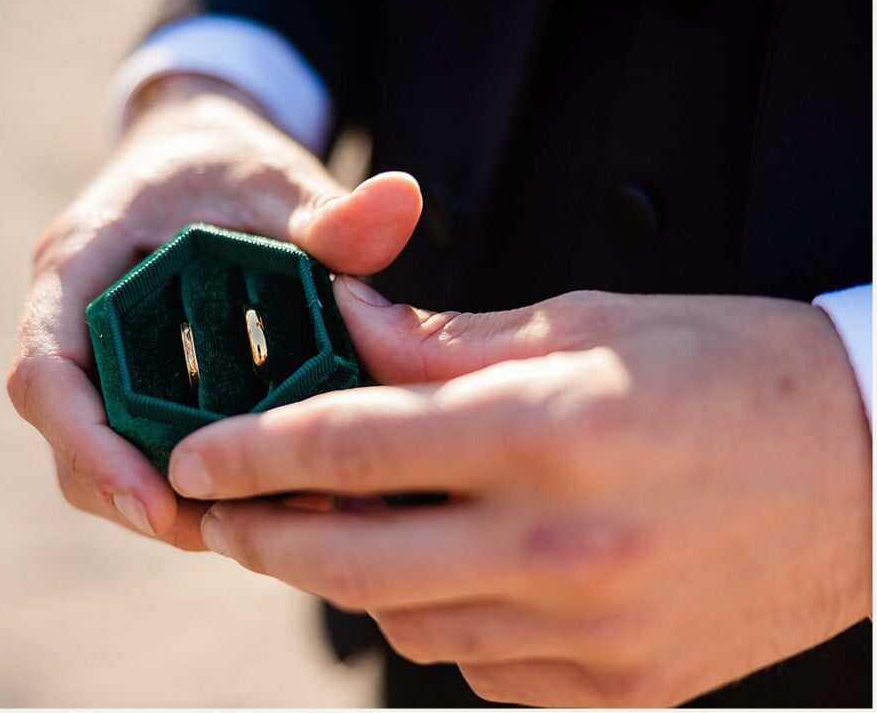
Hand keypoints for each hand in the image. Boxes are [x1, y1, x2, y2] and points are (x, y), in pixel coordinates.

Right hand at [7, 73, 421, 548]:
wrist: (199, 158)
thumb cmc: (227, 164)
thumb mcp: (277, 177)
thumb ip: (330, 209)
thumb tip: (400, 203)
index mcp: (77, 264)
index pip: (42, 373)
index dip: (87, 444)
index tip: (155, 499)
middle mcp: (66, 322)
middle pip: (65, 441)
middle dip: (135, 496)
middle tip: (226, 534)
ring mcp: (88, 364)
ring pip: (95, 463)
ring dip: (165, 504)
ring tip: (258, 524)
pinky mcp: (122, 392)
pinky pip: (136, 454)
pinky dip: (190, 484)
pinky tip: (264, 498)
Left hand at [172, 282, 871, 705]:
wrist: (876, 468)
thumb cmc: (726, 370)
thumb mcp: (582, 323)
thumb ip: (440, 344)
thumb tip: (334, 334)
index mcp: (545, 431)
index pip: (349, 448)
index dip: (251, 452)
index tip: (191, 458)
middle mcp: (562, 542)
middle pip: (351, 561)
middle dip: (265, 537)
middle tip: (224, 515)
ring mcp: (592, 627)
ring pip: (405, 624)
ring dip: (354, 579)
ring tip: (346, 532)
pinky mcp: (619, 686)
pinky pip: (480, 668)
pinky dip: (443, 622)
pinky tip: (454, 574)